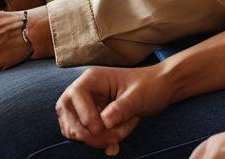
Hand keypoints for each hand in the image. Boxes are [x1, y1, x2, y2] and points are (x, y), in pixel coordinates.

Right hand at [56, 64, 172, 150]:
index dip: (85, 115)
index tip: (101, 129)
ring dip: (93, 139)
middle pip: (66, 112)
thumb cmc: (148, 86)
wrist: (159, 89)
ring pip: (73, 127)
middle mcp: (84, 90)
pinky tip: (115, 145)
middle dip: (84, 132)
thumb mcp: (138, 97)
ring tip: (117, 138)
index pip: (75, 95)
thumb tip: (104, 122)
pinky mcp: (91, 118)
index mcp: (93, 78)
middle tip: (110, 141)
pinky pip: (85, 134)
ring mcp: (85, 105)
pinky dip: (97, 142)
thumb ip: (121, 109)